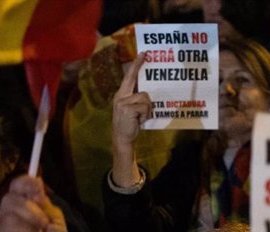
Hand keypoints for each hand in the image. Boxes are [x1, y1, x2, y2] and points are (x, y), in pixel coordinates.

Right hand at [0, 176, 68, 231]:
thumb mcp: (56, 223)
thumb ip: (46, 204)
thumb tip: (37, 181)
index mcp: (22, 206)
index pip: (16, 186)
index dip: (25, 184)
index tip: (37, 189)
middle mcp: (7, 215)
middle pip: (10, 200)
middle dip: (32, 212)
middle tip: (44, 227)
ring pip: (8, 220)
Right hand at [111, 52, 150, 187]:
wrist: (122, 138)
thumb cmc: (129, 124)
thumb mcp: (131, 110)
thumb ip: (136, 100)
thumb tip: (148, 93)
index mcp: (121, 95)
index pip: (129, 77)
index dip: (136, 65)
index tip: (143, 54)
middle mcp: (121, 96)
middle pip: (142, 89)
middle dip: (143, 80)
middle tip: (146, 56)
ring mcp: (123, 102)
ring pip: (145, 99)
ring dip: (147, 110)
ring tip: (140, 118)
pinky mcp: (127, 109)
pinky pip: (144, 108)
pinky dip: (145, 115)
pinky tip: (139, 121)